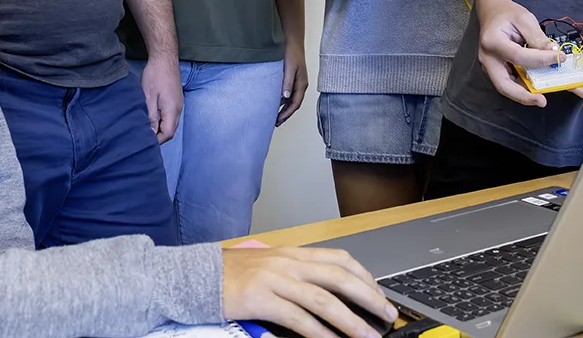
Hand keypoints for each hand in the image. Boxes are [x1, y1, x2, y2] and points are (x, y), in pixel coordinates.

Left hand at [141, 56, 182, 141]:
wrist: (164, 58)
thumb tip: (150, 133)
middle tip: (142, 136)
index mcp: (172, 110)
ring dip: (159, 128)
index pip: (168, 134)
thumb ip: (150, 116)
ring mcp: (178, 104)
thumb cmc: (155, 75)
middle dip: (158, 136)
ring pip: (170, 123)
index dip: (157, 140)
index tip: (144, 142)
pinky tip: (151, 117)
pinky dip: (161, 120)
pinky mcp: (175, 100)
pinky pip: (170, 116)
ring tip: (145, 128)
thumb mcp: (148, 97)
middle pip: (170, 130)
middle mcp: (178, 110)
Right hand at [222, 245, 396, 337]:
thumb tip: (327, 292)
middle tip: (386, 314)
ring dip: (350, 320)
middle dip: (368, 296)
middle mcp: (288, 262)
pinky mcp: (261, 299)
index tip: (379, 293)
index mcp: (292, 252)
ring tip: (367, 335)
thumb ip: (297, 274)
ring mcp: (275, 279)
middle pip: (339, 276)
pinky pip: (297, 318)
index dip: (364, 276)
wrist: (196, 276)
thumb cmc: (232, 275)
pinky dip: (319, 333)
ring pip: (323, 299)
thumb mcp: (269, 266)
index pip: (339, 258)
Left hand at [277, 39, 308, 125]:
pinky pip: (288, 92)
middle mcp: (300, 84)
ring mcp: (297, 81)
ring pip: (291, 99)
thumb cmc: (292, 52)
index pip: (295, 104)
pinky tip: (275, 101)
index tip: (278, 120)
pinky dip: (282, 99)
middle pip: (294, 104)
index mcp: (302, 84)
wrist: (292, 39)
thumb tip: (285, 97)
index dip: (287, 114)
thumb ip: (287, 82)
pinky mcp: (292, 77)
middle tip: (276, 123)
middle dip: (286, 114)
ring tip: (275, 115)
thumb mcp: (290, 68)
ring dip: (284, 108)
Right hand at [476, 0, 558, 108]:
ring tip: (540, 97)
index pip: (519, 57)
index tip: (559, 58)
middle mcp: (486, 57)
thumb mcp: (524, 19)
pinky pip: (507, 82)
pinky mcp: (494, 69)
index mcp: (492, 41)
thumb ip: (538, 37)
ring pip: (504, 87)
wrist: (492, 11)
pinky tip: (534, 87)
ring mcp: (488, 65)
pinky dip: (520, 87)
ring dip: (523, 94)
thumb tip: (554, 53)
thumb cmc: (507, 13)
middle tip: (542, 101)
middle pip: (503, 84)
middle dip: (523, 95)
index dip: (541, 60)